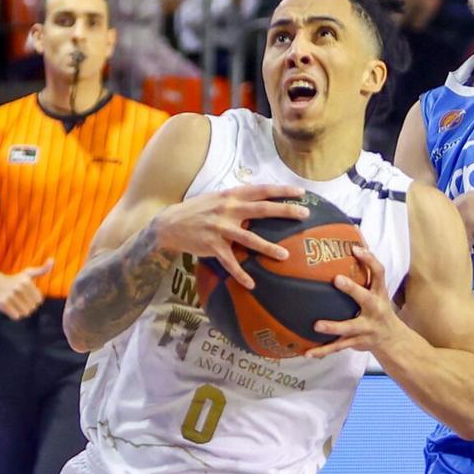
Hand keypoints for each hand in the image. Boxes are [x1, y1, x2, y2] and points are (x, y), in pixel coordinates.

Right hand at [0, 259, 52, 318]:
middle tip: (21, 300)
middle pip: (32, 308)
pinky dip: (14, 314)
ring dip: (21, 311)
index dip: (34, 300)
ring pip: (25, 313)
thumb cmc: (14, 280)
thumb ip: (42, 270)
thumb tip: (52, 260)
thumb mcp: (28, 273)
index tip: (28, 296)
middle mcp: (19, 288)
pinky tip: (11, 308)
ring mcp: (11, 296)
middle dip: (28, 306)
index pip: (39, 300)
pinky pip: (16, 316)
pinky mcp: (3, 304)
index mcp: (27, 282)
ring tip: (16, 304)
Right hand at [153, 185, 308, 288]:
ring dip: (268, 247)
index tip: (301, 192)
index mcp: (230, 196)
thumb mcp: (217, 198)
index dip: (281, 190)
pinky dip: (241, 274)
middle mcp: (227, 210)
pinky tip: (252, 283)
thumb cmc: (197, 210)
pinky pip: (230, 262)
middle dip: (284, 211)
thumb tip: (260, 200)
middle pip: (261, 210)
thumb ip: (237, 199)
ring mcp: (220, 228)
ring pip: (249, 239)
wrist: (169, 224)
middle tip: (305, 214)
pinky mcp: (212, 246)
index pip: (261, 190)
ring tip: (285, 255)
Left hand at [306, 245, 399, 359]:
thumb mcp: (376, 289)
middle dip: (352, 289)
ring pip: (350, 327)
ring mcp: (367, 327)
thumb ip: (364, 270)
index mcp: (379, 293)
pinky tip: (307, 353)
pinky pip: (339, 347)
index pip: (379, 273)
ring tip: (316, 325)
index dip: (369, 260)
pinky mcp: (357, 342)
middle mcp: (375, 309)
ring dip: (334, 326)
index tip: (356, 248)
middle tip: (336, 279)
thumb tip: (350, 236)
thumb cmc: (378, 307)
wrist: (393, 340)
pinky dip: (323, 351)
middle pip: (365, 298)